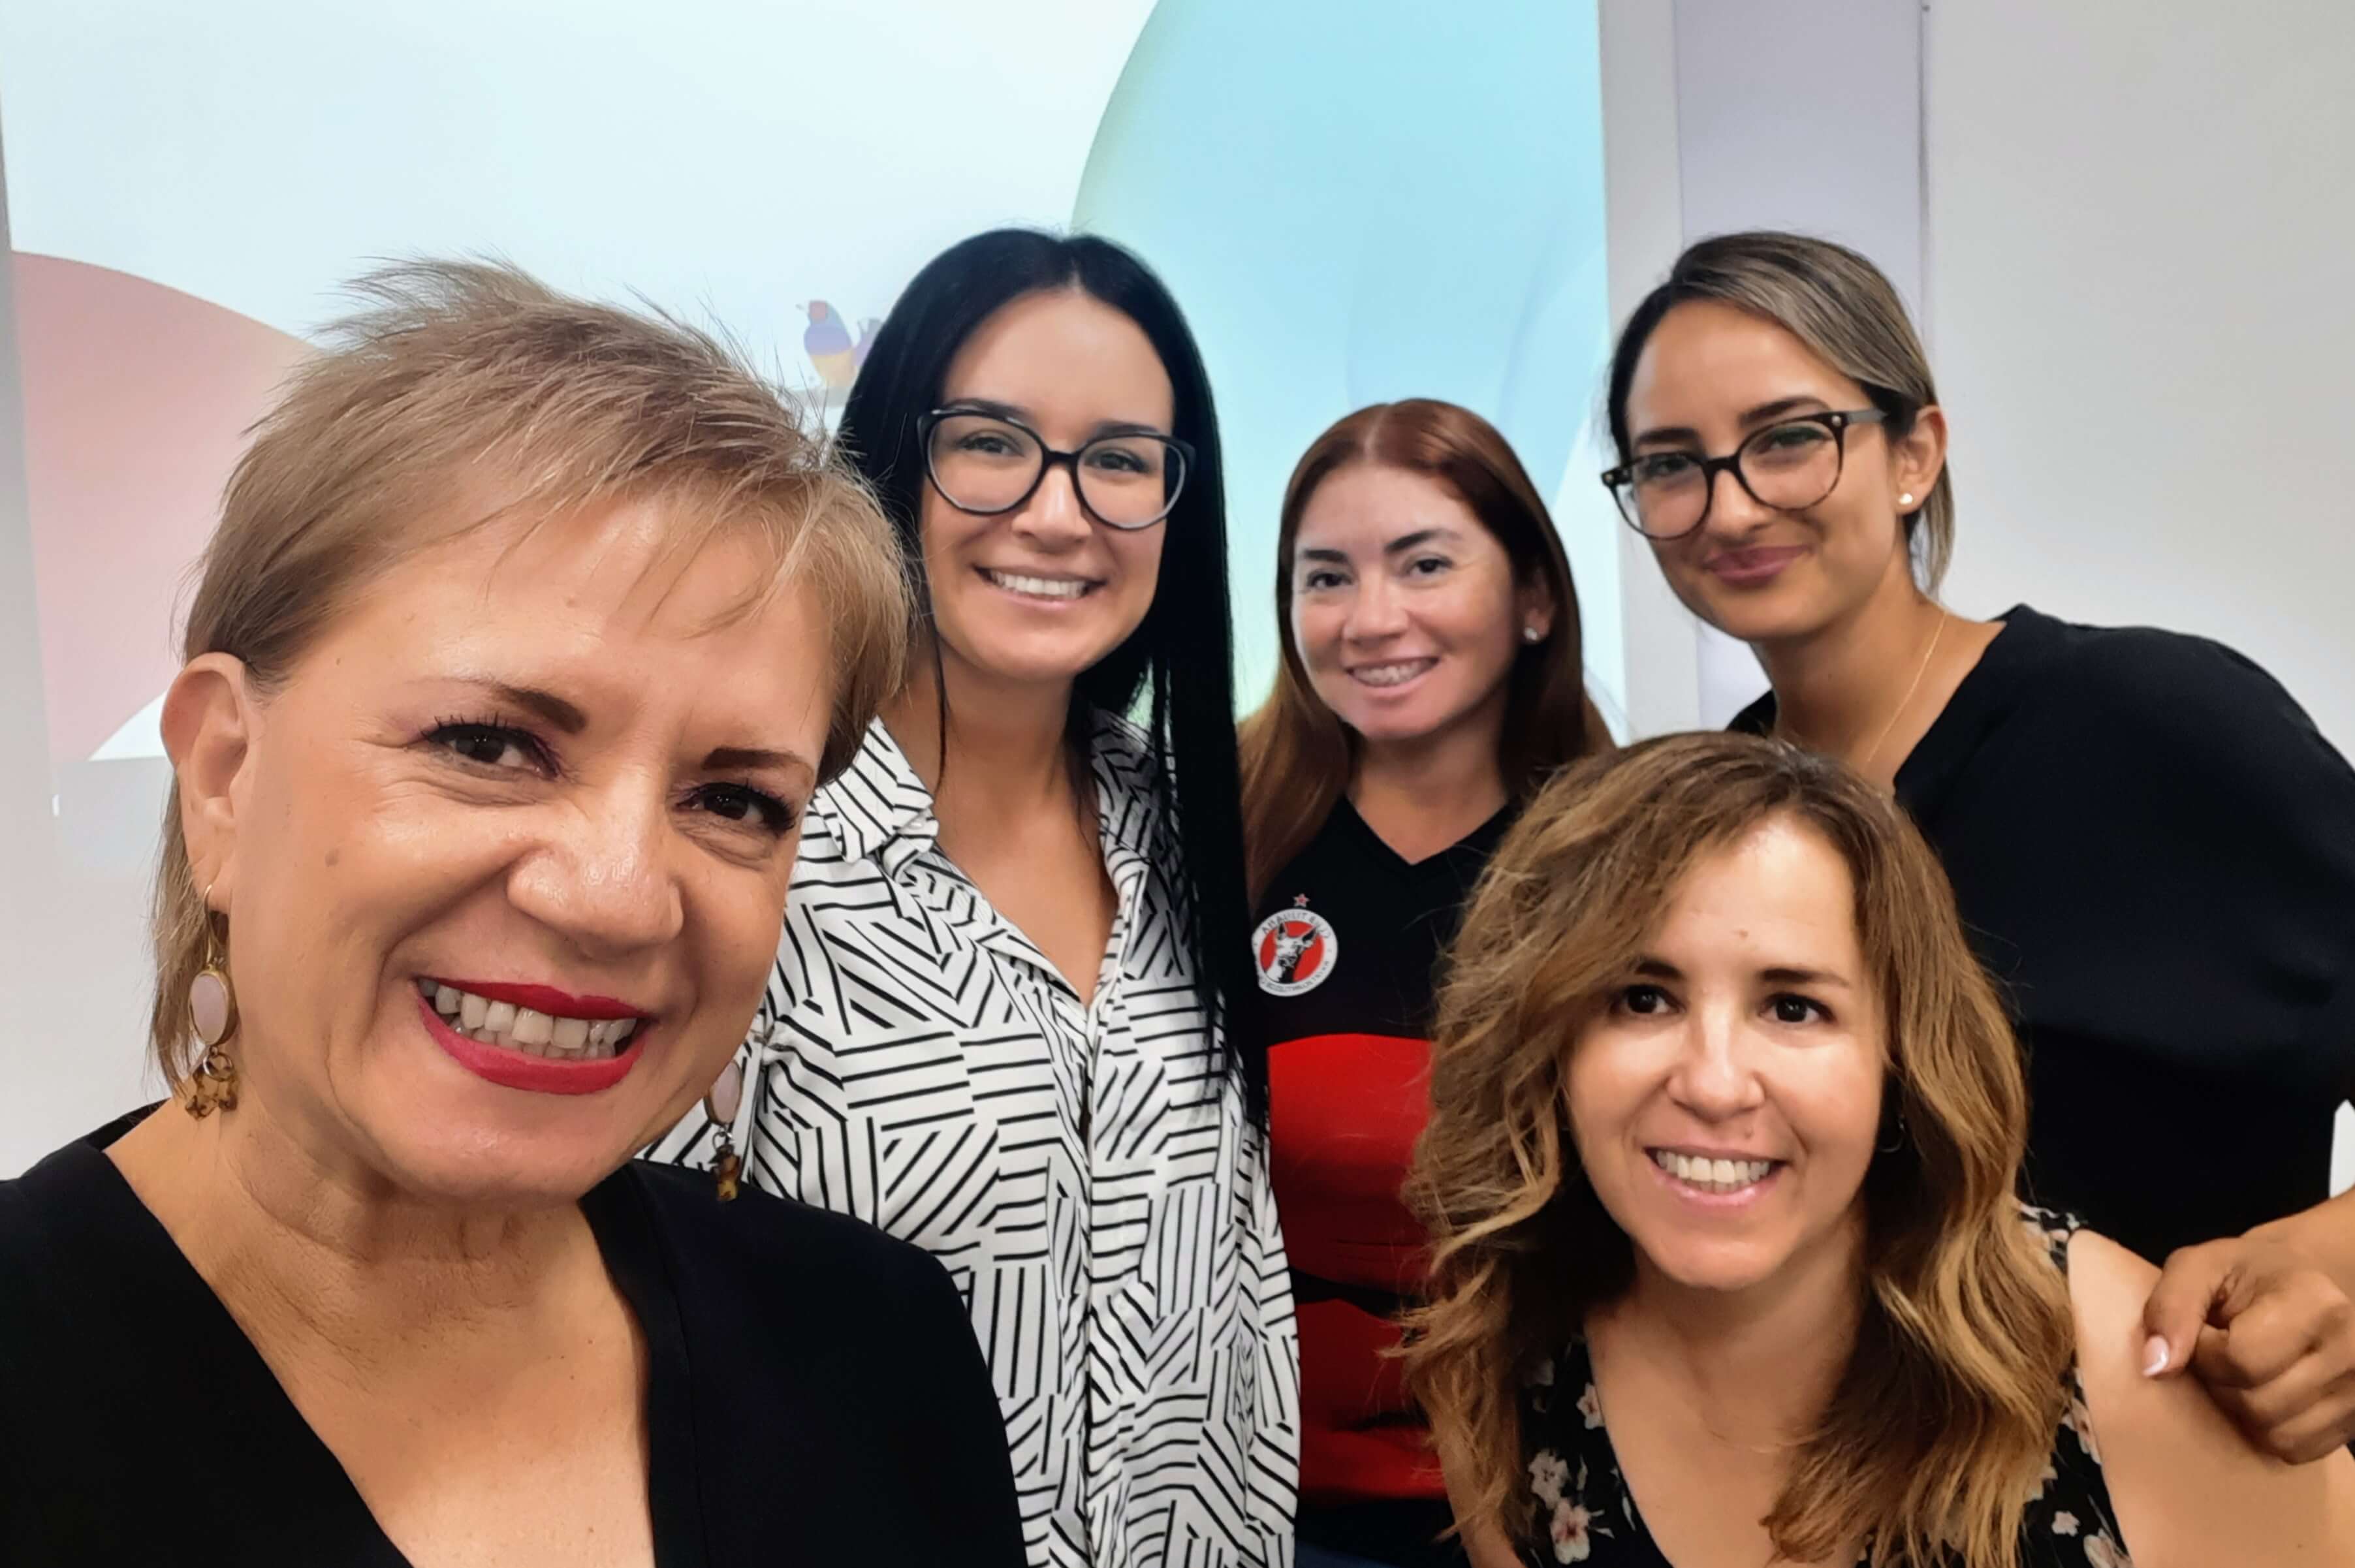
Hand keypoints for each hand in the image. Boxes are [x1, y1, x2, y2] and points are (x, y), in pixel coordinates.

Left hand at [2142, 1233, 2354, 1462]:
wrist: (2307, 1283)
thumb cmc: (2247, 1274)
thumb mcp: (2199, 1267)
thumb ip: (2170, 1307)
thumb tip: (2155, 1368)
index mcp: (2317, 1302)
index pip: (2242, 1359)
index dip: (2205, 1352)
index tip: (2206, 1331)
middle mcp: (2350, 1351)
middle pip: (2258, 1404)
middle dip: (2221, 1383)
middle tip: (2222, 1352)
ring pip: (2276, 1434)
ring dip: (2242, 1410)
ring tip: (2243, 1371)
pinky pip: (2296, 1450)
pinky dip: (2268, 1430)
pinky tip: (2266, 1392)